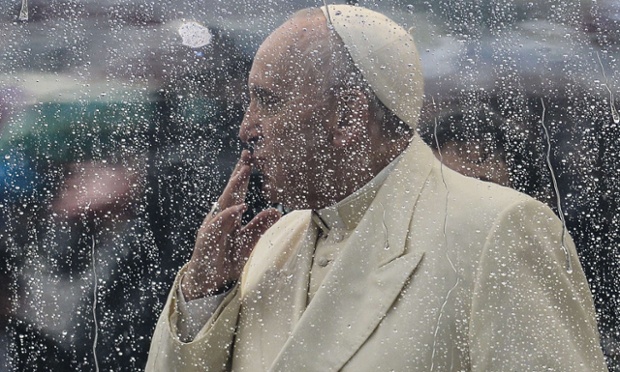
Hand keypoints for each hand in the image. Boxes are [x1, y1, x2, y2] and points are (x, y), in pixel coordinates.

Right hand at [181, 150, 280, 299]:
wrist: (208, 282)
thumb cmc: (226, 259)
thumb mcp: (249, 242)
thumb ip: (260, 227)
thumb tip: (276, 211)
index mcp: (229, 216)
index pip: (238, 192)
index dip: (244, 175)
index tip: (252, 157)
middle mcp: (219, 218)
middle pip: (230, 192)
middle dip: (238, 173)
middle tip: (248, 155)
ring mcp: (211, 228)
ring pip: (224, 203)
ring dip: (234, 187)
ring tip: (244, 172)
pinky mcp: (207, 240)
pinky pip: (218, 225)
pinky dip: (229, 215)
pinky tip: (240, 207)